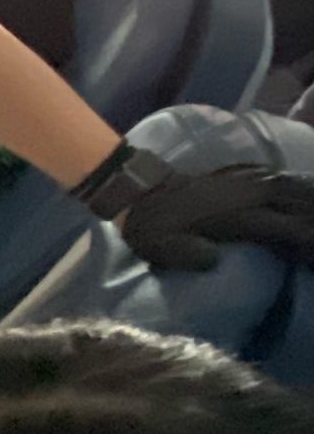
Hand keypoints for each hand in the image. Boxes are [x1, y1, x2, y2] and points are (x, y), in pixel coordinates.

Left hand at [114, 162, 313, 272]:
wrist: (137, 192)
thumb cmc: (152, 228)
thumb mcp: (165, 249)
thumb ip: (192, 256)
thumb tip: (212, 260)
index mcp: (238, 216)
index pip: (289, 229)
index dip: (308, 240)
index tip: (313, 252)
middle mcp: (248, 195)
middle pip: (298, 201)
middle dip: (312, 213)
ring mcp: (243, 181)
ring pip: (289, 184)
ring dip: (307, 193)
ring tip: (313, 203)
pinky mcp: (235, 174)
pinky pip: (273, 173)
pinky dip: (290, 180)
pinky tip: (294, 184)